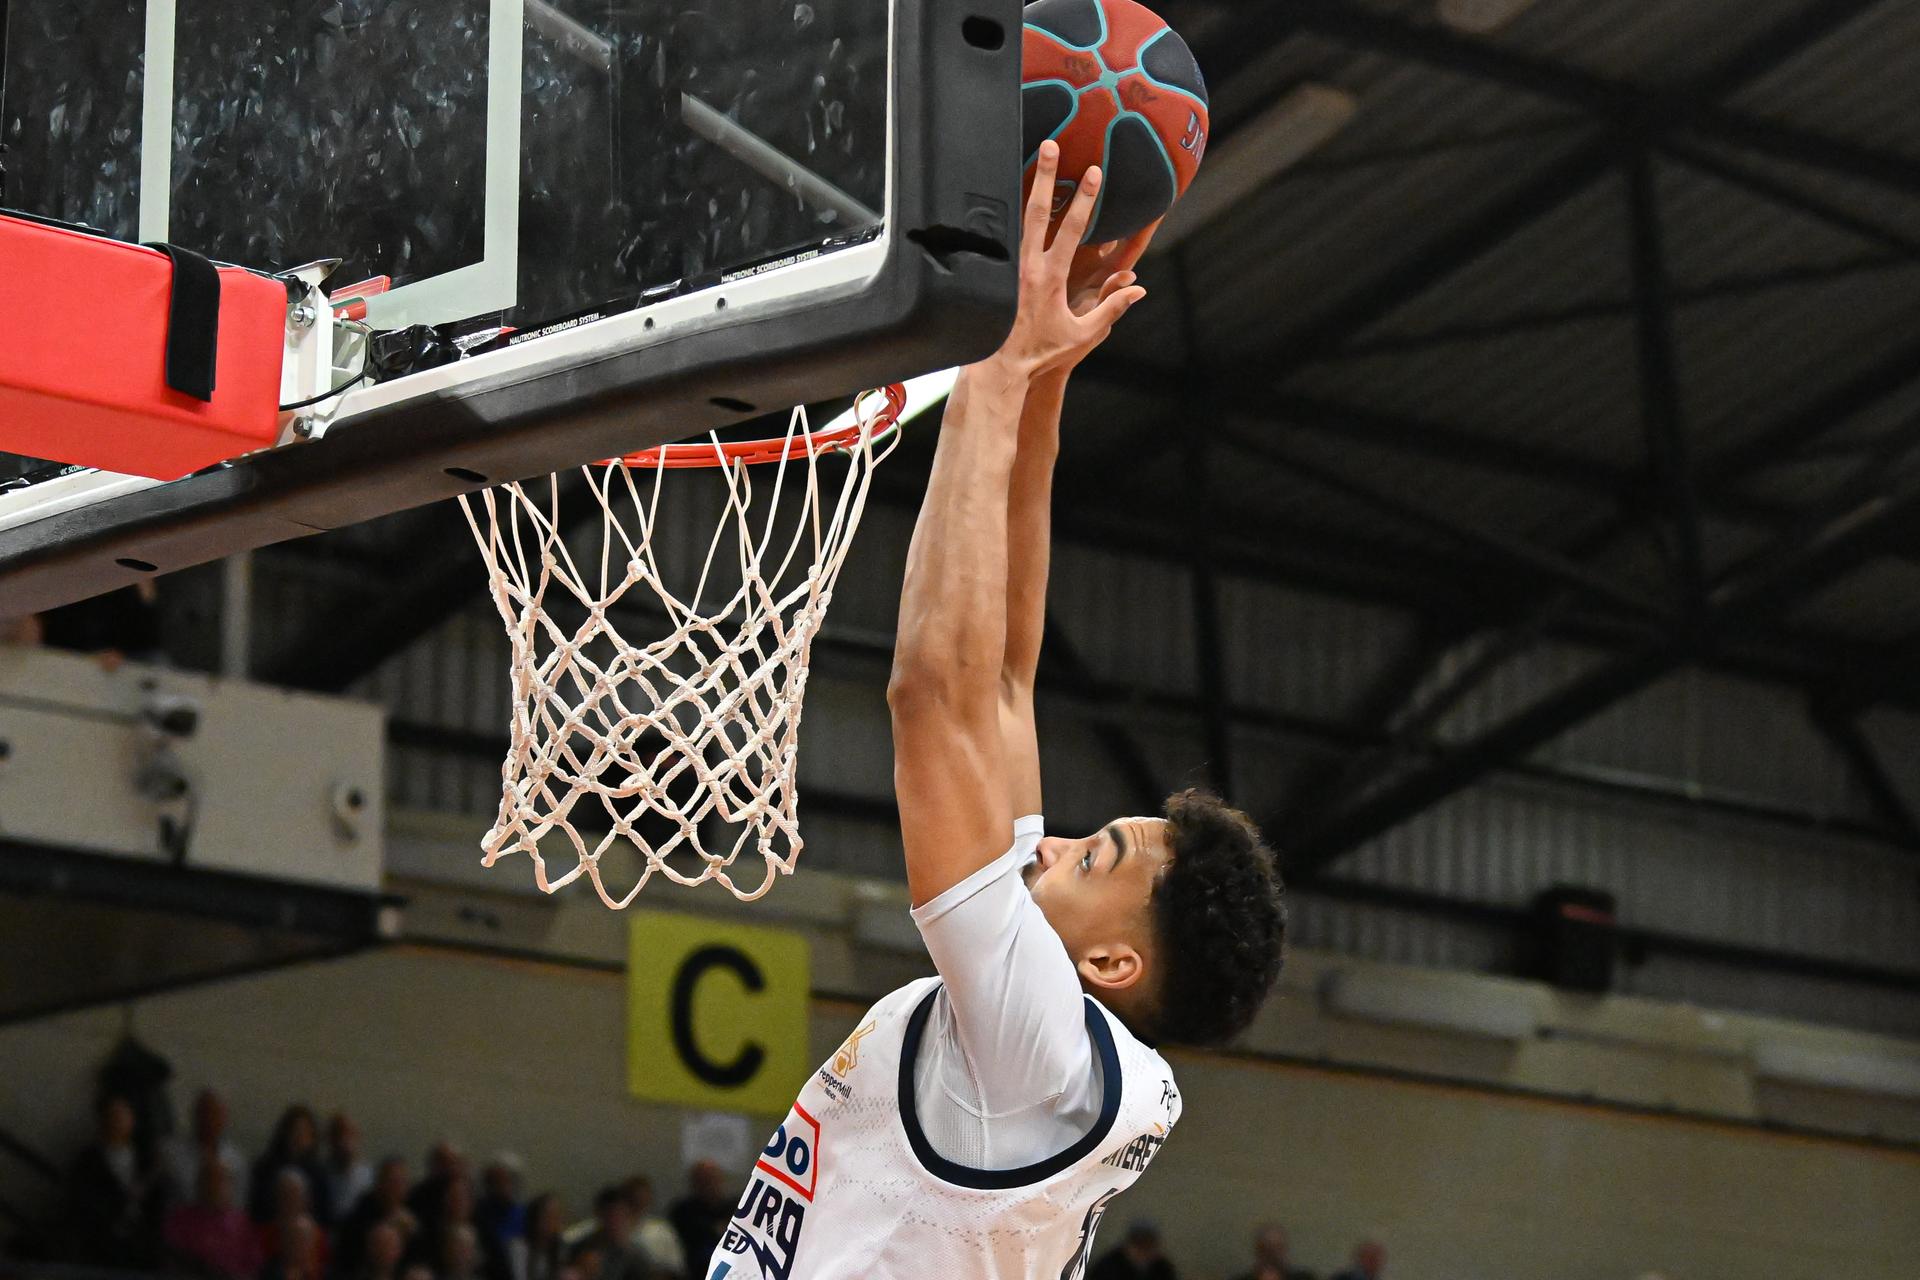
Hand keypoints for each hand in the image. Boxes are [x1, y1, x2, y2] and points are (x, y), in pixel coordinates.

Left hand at [989, 141, 1147, 378]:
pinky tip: (1003, 194)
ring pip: (1014, 217)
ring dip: (1023, 187)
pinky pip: (1001, 236)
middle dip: (1045, 175)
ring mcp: (1007, 267)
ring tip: (1026, 159)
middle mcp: (1026, 265)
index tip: (1093, 173)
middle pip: (1035, 210)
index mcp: (1051, 276)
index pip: (1072, 229)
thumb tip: (1138, 288)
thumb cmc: (1042, 351)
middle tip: (1049, 144)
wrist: (998, 367)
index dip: (1084, 200)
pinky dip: (1005, 212)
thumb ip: (1111, 308)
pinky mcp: (994, 273)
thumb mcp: (1082, 334)